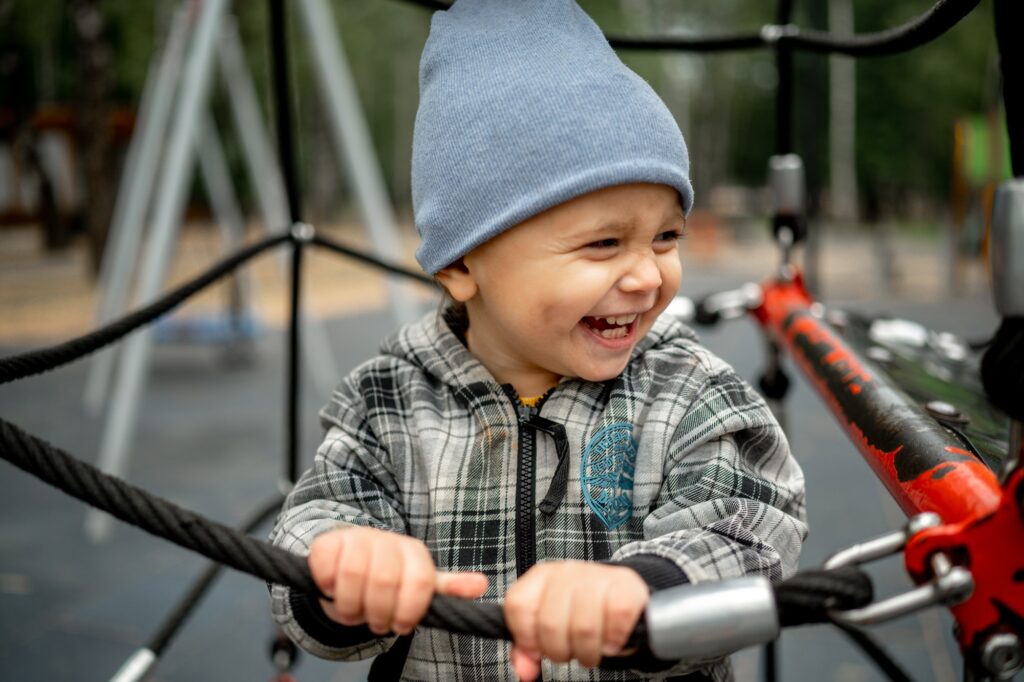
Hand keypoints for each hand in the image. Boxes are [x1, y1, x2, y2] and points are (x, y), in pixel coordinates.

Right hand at [308, 526, 487, 635]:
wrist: (346, 562)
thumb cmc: (386, 579)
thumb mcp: (417, 585)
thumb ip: (446, 588)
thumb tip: (480, 585)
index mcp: (414, 552)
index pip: (420, 582)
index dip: (409, 611)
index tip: (401, 625)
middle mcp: (387, 540)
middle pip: (384, 581)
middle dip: (377, 613)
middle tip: (375, 621)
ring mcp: (357, 538)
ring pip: (353, 576)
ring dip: (351, 606)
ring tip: (354, 611)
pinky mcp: (328, 542)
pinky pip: (327, 567)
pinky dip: (328, 588)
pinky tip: (333, 590)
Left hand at [503, 561, 648, 680]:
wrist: (622, 596)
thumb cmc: (581, 612)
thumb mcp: (550, 625)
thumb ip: (529, 646)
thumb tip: (524, 671)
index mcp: (542, 576)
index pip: (518, 606)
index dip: (526, 637)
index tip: (537, 650)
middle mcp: (567, 572)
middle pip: (550, 623)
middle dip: (559, 651)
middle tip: (570, 653)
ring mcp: (598, 576)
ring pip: (583, 627)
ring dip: (587, 652)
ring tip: (591, 652)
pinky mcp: (625, 587)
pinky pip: (616, 620)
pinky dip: (613, 640)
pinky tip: (611, 641)